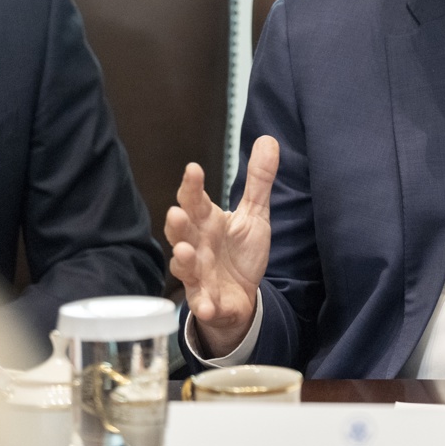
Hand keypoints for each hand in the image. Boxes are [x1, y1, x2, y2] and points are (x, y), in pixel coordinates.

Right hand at [164, 135, 279, 356]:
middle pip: (182, 232)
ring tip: (184, 252)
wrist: (243, 296)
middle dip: (178, 224)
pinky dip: (204, 305)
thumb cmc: (240, 252)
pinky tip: (206, 306)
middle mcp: (197, 246)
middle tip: (176, 212)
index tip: (194, 169)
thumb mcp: (254, 214)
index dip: (193, 187)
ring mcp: (199, 274)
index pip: (196, 201)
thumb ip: (258, 180)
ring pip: (185, 267)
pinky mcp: (207, 301)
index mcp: (207, 222)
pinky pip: (203, 304)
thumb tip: (267, 139)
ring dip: (182, 261)